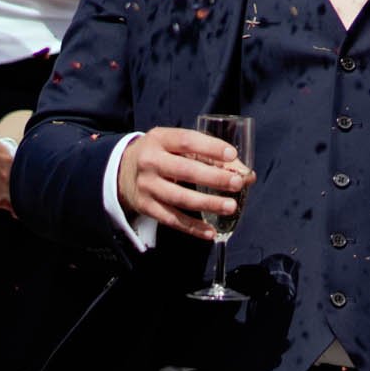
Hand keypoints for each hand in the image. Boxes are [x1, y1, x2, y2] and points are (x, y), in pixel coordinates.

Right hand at [115, 127, 252, 241]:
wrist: (122, 170)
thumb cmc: (162, 154)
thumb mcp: (175, 144)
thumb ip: (208, 154)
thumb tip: (247, 174)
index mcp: (160, 139)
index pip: (186, 141)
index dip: (210, 147)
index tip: (232, 155)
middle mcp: (150, 161)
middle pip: (185, 171)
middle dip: (214, 178)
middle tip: (237, 183)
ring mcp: (147, 186)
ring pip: (180, 198)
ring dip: (208, 204)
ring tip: (230, 206)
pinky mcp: (146, 206)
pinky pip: (172, 219)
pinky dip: (192, 227)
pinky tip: (211, 231)